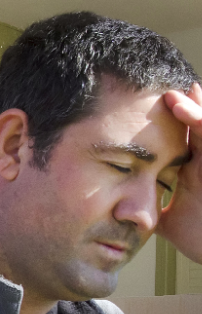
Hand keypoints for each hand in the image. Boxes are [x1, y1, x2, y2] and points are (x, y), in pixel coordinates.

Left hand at [157, 83, 201, 261]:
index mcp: (195, 169)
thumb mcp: (168, 221)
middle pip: (198, 125)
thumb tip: (120, 209)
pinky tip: (188, 112)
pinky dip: (201, 122)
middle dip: (184, 107)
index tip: (149, 108)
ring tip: (175, 97)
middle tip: (163, 91)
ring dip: (195, 110)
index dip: (170, 122)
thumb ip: (149, 208)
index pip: (182, 137)